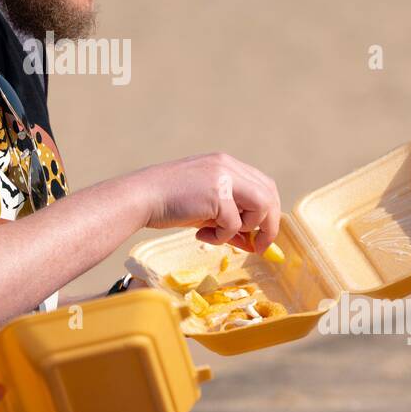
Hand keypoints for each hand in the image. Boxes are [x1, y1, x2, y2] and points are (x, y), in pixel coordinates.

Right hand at [137, 152, 282, 252]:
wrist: (140, 197)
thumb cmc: (168, 204)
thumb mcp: (205, 210)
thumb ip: (230, 221)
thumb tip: (252, 243)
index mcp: (225, 164)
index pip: (263, 185)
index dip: (268, 212)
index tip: (262, 234)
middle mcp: (228, 166)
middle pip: (269, 194)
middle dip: (269, 224)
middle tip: (259, 247)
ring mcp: (223, 177)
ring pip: (261, 205)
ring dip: (247, 228)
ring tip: (220, 235)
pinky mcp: (216, 193)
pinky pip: (234, 223)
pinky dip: (222, 237)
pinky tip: (202, 235)